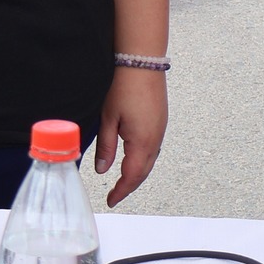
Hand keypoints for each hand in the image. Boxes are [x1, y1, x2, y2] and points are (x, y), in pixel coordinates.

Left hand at [95, 66, 165, 206]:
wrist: (142, 62)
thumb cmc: (124, 87)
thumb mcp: (107, 119)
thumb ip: (106, 148)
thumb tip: (102, 170)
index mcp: (142, 142)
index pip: (132, 176)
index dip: (121, 191)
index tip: (111, 200)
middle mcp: (155, 139)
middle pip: (144, 172)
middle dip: (129, 185)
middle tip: (115, 194)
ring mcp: (160, 130)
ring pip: (150, 161)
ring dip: (137, 173)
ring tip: (123, 180)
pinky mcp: (161, 121)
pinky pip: (154, 148)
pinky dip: (144, 160)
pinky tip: (134, 158)